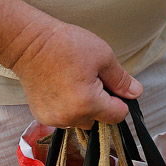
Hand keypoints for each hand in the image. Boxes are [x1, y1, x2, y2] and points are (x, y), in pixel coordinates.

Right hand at [10, 21, 141, 128]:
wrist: (29, 44)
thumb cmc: (66, 46)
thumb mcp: (103, 57)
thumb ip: (121, 80)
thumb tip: (136, 93)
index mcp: (88, 104)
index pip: (117, 116)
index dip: (120, 100)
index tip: (112, 85)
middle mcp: (70, 118)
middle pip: (99, 120)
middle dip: (102, 104)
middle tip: (92, 79)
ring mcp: (54, 119)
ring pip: (82, 120)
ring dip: (85, 107)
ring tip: (76, 82)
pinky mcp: (42, 116)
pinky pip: (65, 118)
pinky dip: (69, 107)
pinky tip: (64, 88)